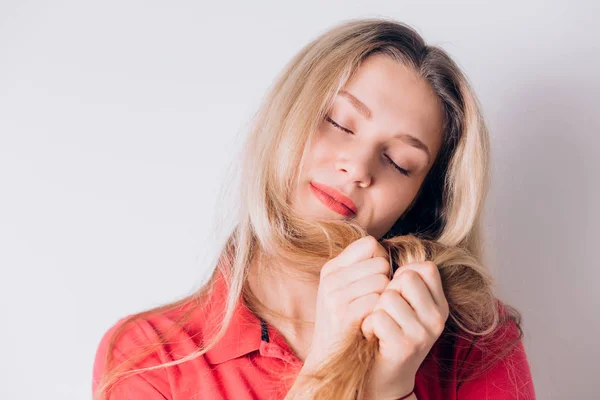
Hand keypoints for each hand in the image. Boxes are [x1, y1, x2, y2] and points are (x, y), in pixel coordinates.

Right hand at [303, 236, 391, 372]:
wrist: (329, 358)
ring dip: (385, 298)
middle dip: (387, 280)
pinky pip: (376, 301)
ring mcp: (334, 295)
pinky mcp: (342, 314)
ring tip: (375, 312)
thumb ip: (362, 268)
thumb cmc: (346, 322)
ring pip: (381, 281)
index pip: (370, 244)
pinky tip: (372, 323)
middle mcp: (331, 278)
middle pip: (380, 262)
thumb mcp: (346, 290)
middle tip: (378, 300)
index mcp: (332, 268)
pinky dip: (380, 312)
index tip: (378, 278)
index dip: (381, 259)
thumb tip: (385, 252)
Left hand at [361, 261, 448, 399]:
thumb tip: (376, 244)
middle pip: (405, 278)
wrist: (380, 377)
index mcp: (439, 304)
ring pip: (388, 297)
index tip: (395, 293)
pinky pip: (378, 317)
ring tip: (379, 327)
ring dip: (375, 310)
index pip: (425, 267)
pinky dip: (369, 326)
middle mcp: (438, 318)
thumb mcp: (400, 304)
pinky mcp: (406, 346)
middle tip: (385, 313)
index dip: (402, 275)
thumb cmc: (385, 332)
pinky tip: (374, 338)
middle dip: (386, 291)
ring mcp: (424, 333)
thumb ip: (400, 278)